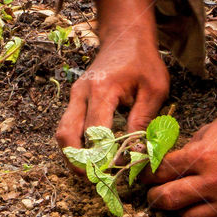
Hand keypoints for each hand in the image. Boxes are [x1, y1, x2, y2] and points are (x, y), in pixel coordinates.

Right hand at [56, 0, 168, 166]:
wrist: (126, 36)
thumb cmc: (143, 62)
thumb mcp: (154, 89)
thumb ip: (144, 120)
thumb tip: (136, 152)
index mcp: (102, 90)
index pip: (95, 132)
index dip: (103, 156)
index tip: (116, 172)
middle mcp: (81, 93)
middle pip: (67, 136)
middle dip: (78, 163)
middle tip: (96, 180)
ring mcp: (74, 96)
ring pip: (62, 133)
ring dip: (73, 156)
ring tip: (92, 173)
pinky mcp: (75, 99)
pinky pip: (68, 126)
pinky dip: (76, 145)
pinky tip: (92, 156)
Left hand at [145, 107, 216, 216]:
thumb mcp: (212, 130)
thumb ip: (189, 149)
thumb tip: (166, 162)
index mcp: (200, 157)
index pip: (159, 173)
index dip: (145, 176)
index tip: (141, 178)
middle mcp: (212, 182)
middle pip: (167, 199)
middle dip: (154, 198)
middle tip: (152, 196)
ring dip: (179, 210)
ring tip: (180, 203)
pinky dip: (207, 214)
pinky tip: (205, 205)